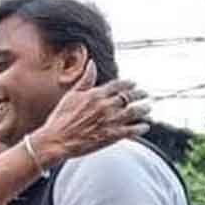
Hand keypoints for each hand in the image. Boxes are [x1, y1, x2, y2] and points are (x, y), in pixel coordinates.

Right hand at [28, 61, 150, 161]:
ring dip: (143, 109)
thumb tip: (92, 63)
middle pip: (129, 97)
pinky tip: (145, 127)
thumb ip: (85, 79)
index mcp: (96, 94)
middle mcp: (105, 105)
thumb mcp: (71, 95)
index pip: (118, 85)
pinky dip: (140, 128)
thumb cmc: (60, 119)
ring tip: (148, 108)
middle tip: (145, 94)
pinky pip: (132, 130)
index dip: (128, 83)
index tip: (134, 84)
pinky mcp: (112, 135)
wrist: (57, 140)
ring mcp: (110, 120)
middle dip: (139, 95)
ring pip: (134, 112)